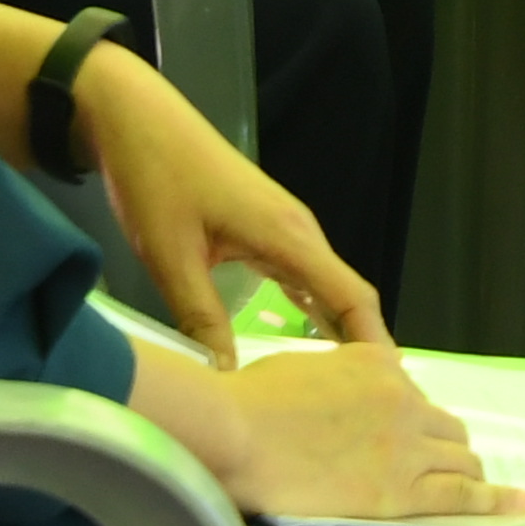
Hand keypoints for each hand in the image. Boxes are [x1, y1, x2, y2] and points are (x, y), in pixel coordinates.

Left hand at [67, 39, 384, 363]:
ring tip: (344, 385)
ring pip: (327, 286)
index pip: (351, 295)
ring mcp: (283, 227)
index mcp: (286, 235)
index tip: (388, 388)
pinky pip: (304, 276)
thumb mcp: (170, 257)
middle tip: (369, 403)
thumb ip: (201, 318)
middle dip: (364, 346)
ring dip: (340, 330)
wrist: (137, 122)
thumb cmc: (155, 180)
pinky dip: (316, 310)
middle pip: (348, 293)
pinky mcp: (265, 227)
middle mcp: (298, 231)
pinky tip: (309, 342)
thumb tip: (227, 377)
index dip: (374, 342)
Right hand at [190, 341, 522, 524]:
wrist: (233, 432)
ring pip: (460, 459)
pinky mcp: (400, 490)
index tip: (404, 439)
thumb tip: (340, 398)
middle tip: (438, 469)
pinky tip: (516, 505)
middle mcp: (402, 398)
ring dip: (465, 473)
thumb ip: (335, 381)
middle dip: (444, 447)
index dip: (411, 421)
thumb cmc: (245, 403)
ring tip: (473, 491)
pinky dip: (493, 500)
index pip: (413, 394)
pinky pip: (461, 495)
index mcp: (376, 364)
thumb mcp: (301, 368)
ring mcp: (405, 445)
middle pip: (445, 427)